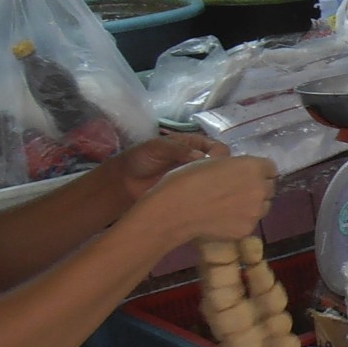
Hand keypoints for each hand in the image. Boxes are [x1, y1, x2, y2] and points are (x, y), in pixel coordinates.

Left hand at [106, 133, 225, 202]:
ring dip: (214, 186)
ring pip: (216, 182)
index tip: (210, 166)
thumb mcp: (157, 147)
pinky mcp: (192, 194)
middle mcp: (200, 161)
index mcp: (195, 145)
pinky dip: (206, 198)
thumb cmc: (140, 158)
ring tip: (204, 193)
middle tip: (208, 182)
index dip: (219, 156)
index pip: (219, 148)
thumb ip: (178, 149)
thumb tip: (201, 157)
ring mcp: (197, 179)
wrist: (124, 181)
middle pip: (223, 166)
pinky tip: (200, 201)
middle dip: (220, 173)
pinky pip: (205, 196)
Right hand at [138, 154, 276, 249]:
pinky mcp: (247, 229)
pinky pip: (250, 222)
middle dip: (257, 187)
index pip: (270, 168)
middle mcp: (260, 189)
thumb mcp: (212, 161)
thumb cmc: (187, 179)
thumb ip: (233, 164)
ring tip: (230, 206)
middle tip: (237, 191)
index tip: (247, 175)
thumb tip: (238, 167)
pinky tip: (224, 219)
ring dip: (252, 204)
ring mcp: (255, 211)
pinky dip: (241, 220)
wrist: (175, 210)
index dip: (259, 171)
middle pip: (269, 187)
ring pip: (263, 206)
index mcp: (252, 167)